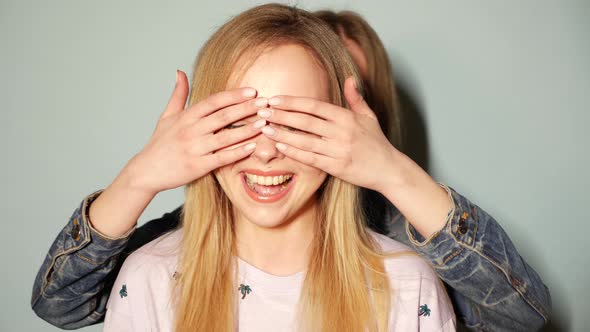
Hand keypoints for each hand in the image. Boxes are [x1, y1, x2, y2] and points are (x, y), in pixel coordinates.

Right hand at [124, 70, 266, 194]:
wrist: (146, 172)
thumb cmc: (159, 143)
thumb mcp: (167, 116)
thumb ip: (178, 94)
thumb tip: (180, 71)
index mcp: (186, 117)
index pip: (213, 102)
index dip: (233, 96)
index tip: (252, 91)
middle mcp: (190, 131)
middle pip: (223, 116)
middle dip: (246, 109)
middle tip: (266, 103)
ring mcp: (194, 149)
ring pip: (225, 137)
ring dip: (246, 130)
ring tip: (264, 123)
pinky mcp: (197, 167)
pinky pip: (222, 158)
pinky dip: (238, 152)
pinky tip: (253, 147)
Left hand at [258, 76, 399, 192]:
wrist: (389, 170)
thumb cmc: (377, 142)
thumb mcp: (369, 117)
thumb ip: (356, 99)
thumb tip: (350, 79)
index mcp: (347, 117)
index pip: (314, 106)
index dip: (293, 102)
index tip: (275, 99)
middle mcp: (341, 132)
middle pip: (305, 121)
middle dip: (281, 115)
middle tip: (262, 111)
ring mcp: (338, 150)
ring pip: (304, 140)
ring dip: (283, 134)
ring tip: (265, 128)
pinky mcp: (336, 167)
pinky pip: (311, 158)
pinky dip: (294, 152)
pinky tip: (280, 145)